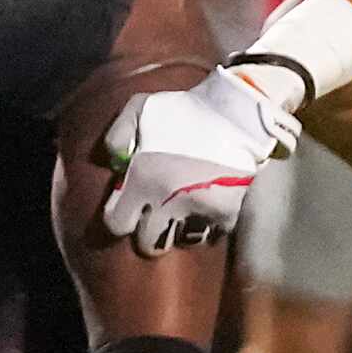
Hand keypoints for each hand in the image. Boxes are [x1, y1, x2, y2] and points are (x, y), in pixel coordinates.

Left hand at [99, 68, 300, 255]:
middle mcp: (167, 202)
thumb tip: (114, 164)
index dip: (121, 216)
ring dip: (182, 229)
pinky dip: (209, 224)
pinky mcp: (227, 215)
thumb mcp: (140, 108)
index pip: (117, 224)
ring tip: (187, 207)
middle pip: (149, 244)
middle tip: (158, 213)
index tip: (130, 206)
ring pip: (183, 240)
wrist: (238, 111)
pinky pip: (212, 233)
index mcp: (143, 179)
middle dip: (150, 231)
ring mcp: (199, 211)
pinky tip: (210, 203)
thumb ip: (117, 136)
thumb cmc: (185, 109)